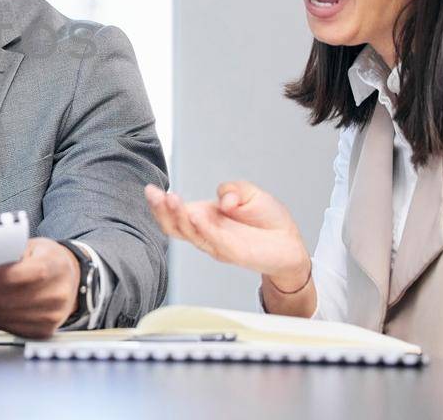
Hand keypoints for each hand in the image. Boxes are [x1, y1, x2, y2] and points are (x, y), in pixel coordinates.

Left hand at [0, 237, 79, 338]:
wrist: (71, 280)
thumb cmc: (46, 259)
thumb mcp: (32, 246)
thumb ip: (8, 253)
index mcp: (55, 267)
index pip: (31, 274)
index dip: (5, 277)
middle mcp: (55, 296)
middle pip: (9, 299)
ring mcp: (48, 317)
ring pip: (3, 316)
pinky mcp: (40, 331)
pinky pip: (5, 326)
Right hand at [144, 182, 310, 286]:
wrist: (290, 243)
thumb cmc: (268, 221)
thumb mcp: (248, 193)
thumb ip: (232, 189)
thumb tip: (223, 199)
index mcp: (205, 217)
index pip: (175, 214)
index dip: (160, 204)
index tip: (152, 190)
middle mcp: (206, 232)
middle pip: (175, 226)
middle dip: (162, 210)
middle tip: (156, 195)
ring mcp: (217, 244)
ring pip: (190, 234)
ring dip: (178, 218)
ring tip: (171, 201)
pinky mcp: (233, 253)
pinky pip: (214, 241)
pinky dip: (204, 229)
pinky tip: (196, 216)